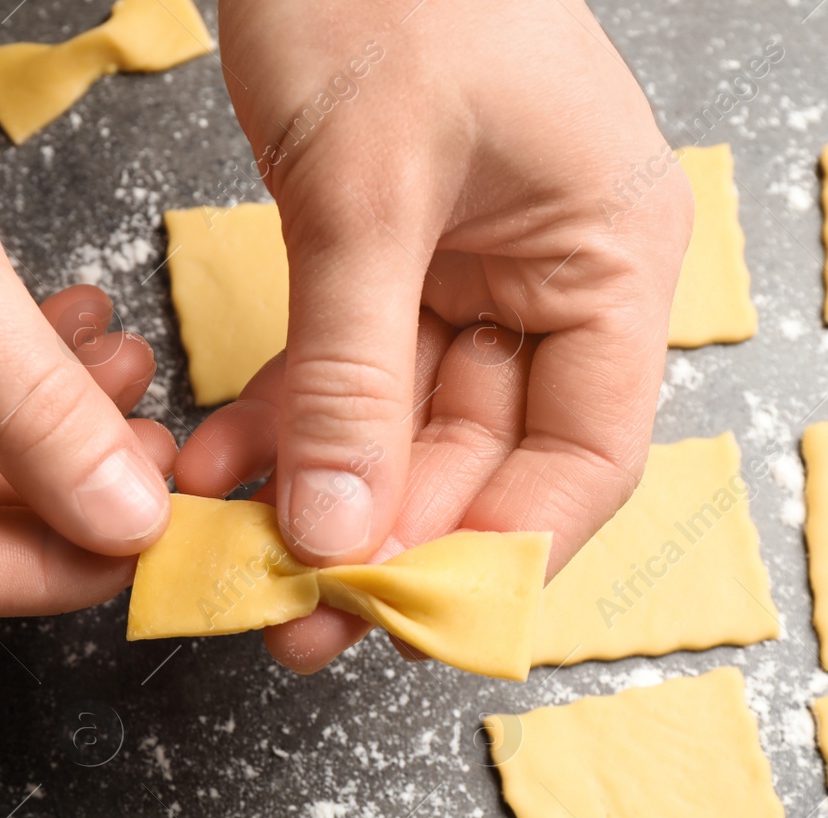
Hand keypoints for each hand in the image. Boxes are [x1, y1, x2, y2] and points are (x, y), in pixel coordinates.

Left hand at [187, 0, 692, 669]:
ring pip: (404, 425)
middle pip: (486, 457)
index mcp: (608, 260)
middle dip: (385, 534)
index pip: (582, 459)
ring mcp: (473, 269)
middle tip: (293, 610)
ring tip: (234, 546)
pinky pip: (347, 369)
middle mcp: (555, 278)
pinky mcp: (392, 255)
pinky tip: (219, 459)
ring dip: (320, 487)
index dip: (499, 553)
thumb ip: (351, 377)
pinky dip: (285, 417)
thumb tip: (339, 532)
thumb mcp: (366, 193)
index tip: (401, 614)